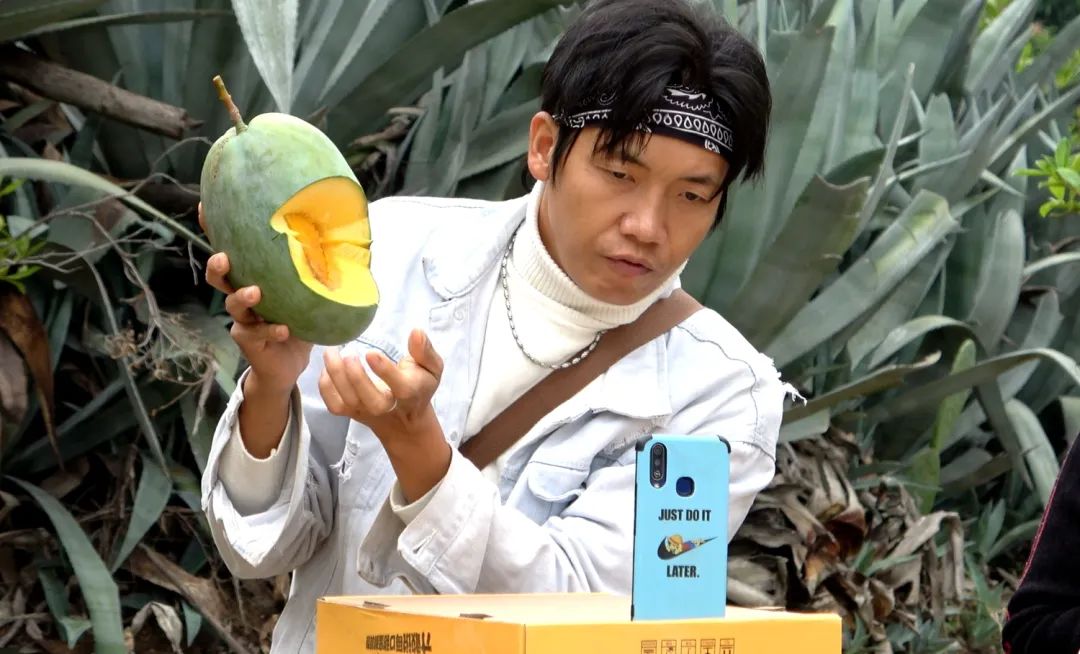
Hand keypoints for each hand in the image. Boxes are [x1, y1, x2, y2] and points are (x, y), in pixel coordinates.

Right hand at [199, 202, 312, 394]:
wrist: (290, 363)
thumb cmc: (297, 320)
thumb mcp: (306, 293)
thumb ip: (315, 271)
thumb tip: (345, 242)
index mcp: (253, 276)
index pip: (232, 249)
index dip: (215, 230)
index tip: (206, 208)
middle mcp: (241, 294)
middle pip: (218, 276)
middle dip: (217, 265)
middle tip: (224, 257)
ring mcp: (242, 318)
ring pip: (233, 304)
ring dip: (243, 297)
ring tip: (256, 293)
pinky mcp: (247, 340)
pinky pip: (255, 333)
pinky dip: (270, 330)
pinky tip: (283, 329)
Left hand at [320, 328, 449, 502]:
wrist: (403, 419)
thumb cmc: (417, 385)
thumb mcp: (431, 368)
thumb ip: (425, 350)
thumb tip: (416, 331)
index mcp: (409, 392)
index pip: (400, 386)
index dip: (384, 371)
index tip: (371, 353)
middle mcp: (386, 406)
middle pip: (370, 400)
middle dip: (356, 377)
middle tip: (348, 353)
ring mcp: (365, 411)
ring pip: (347, 400)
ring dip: (336, 375)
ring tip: (331, 351)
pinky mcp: (349, 413)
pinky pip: (333, 403)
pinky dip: (325, 385)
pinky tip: (327, 367)